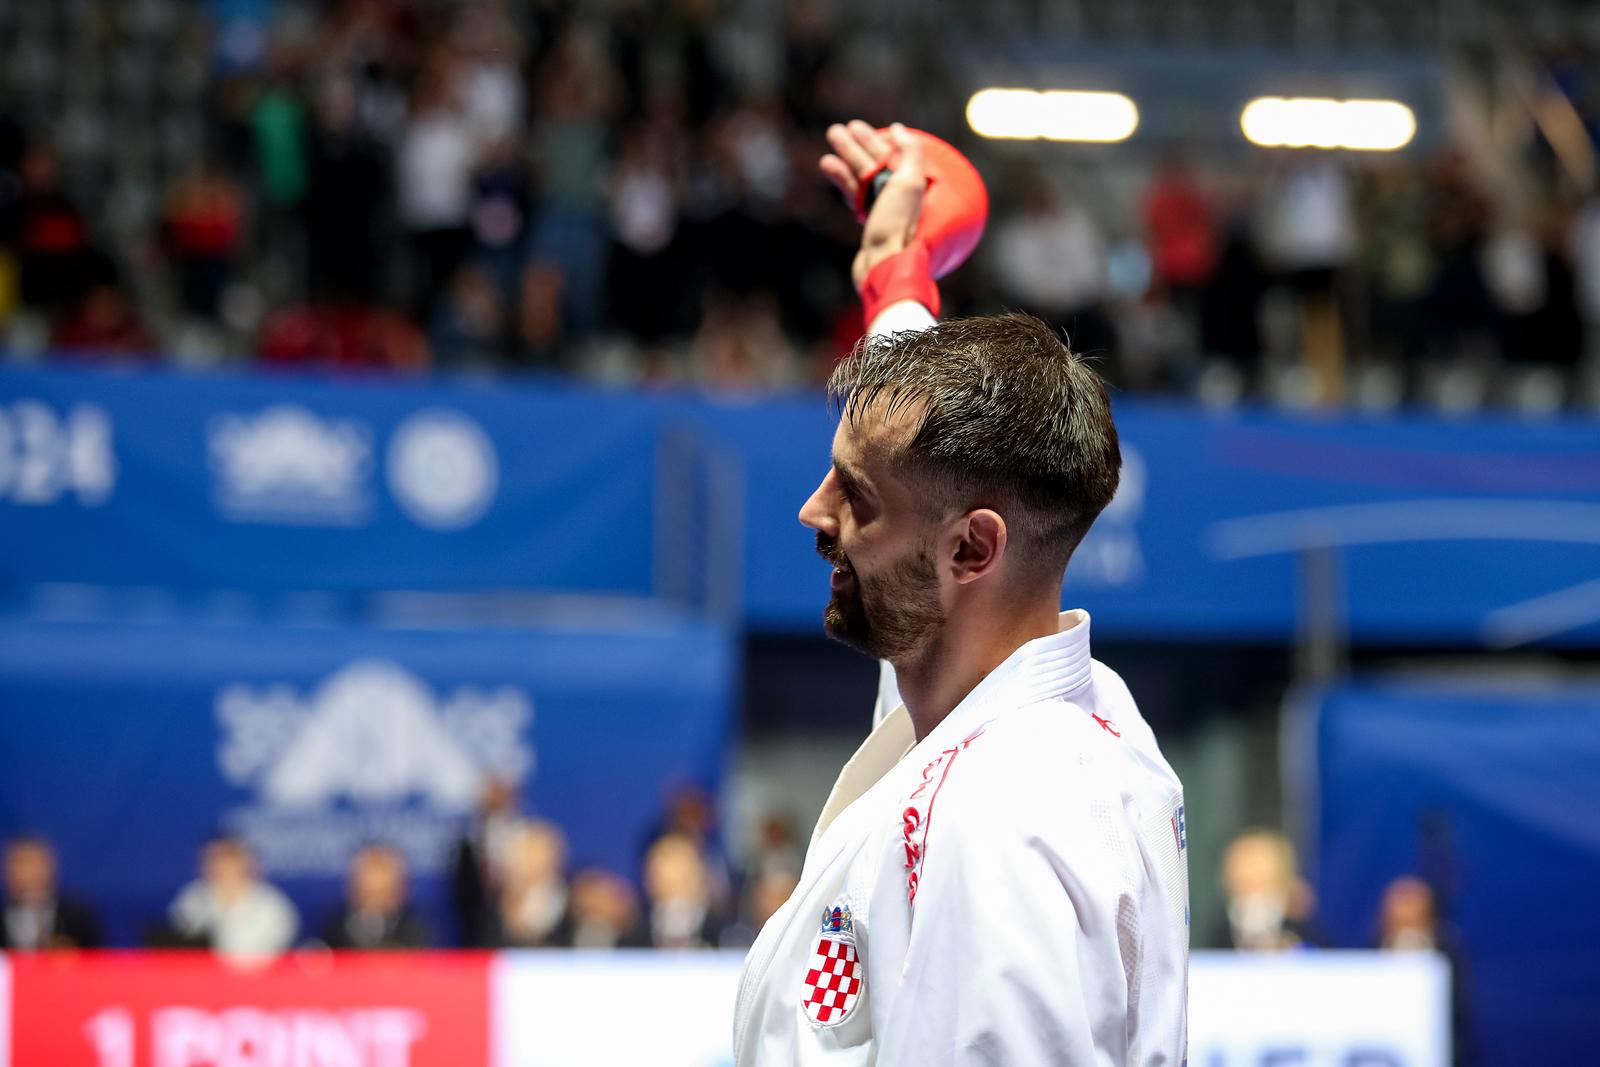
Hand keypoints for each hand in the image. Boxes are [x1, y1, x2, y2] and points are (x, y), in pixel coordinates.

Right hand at [820, 121, 926, 291]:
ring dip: (844, 160)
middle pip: (873, 164)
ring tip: (828, 147)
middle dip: (853, 146)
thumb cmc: (897, 225)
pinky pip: (854, 195)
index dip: (871, 139)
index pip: (889, 154)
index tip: (855, 126)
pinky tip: (828, 166)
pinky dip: (842, 180)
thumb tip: (898, 129)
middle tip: (835, 131)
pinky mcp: (867, 222)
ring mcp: (881, 209)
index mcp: (911, 185)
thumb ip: (910, 152)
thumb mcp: (909, 183)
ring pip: (860, 178)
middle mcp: (898, 196)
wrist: (883, 263)